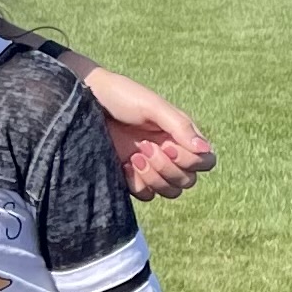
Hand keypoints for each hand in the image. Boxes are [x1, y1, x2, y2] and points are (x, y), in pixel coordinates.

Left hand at [79, 61, 214, 198]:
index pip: (204, 162)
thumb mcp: (153, 106)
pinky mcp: (131, 177)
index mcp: (181, 135)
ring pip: (170, 191)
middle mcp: (170, 153)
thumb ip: (180, 127)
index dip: (190, 161)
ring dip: (153, 178)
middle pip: (187, 180)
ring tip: (135, 156)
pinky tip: (124, 165)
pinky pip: (146, 194)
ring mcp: (151, 167)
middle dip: (167, 169)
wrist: (86, 100)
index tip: (167, 145)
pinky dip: (137, 184)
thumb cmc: (121, 96)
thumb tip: (204, 150)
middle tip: (145, 148)